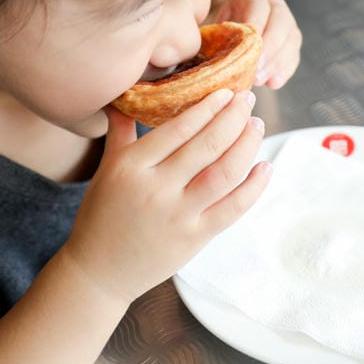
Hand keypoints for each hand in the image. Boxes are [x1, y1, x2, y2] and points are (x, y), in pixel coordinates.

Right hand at [61, 92, 270, 306]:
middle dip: (234, 117)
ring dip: (247, 145)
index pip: (179, 127)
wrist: (98, 271)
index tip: (226, 91)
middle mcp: (156, 188)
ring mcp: (178, 215)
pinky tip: (265, 167)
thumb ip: (121, 131)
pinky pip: (232, 208)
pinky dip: (254, 187)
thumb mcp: (107, 169)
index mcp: (131, 165)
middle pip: (207, 145)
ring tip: (256, 126)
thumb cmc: (101, 216)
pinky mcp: (194, 238)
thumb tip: (125, 94)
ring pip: (224, 172)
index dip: (208, 106)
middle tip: (248, 100)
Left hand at [209, 0, 301, 88]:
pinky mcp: (292, 42)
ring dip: (277, 62)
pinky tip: (272, 83)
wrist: (235, 21)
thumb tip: (200, 52)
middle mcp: (275, 5)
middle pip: (281, 23)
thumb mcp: (215, 21)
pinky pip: (294, 56)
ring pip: (291, 41)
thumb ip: (214, 32)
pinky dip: (284, 71)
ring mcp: (288, 23)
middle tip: (256, 69)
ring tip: (261, 79)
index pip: (259, 6)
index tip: (249, 47)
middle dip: (270, 48)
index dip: (256, 25)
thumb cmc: (220, 23)